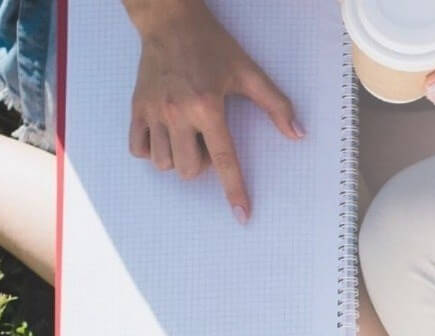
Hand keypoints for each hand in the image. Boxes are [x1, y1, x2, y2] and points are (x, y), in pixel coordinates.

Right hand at [126, 0, 302, 219]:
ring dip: (178, 160)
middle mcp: (178, 113)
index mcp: (207, 106)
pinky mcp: (136, 108)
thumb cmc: (212, 47)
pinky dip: (152, 151)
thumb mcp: (248, 72)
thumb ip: (275, 104)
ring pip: (164, 164)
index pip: (224, 159)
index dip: (235, 190)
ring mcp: (154, 112)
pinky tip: (164, 136)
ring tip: (186, 137)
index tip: (242, 215)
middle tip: (208, 140)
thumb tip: (298, 134)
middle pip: (190, 170)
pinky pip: (138, 149)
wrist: (169, 21)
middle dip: (203, 165)